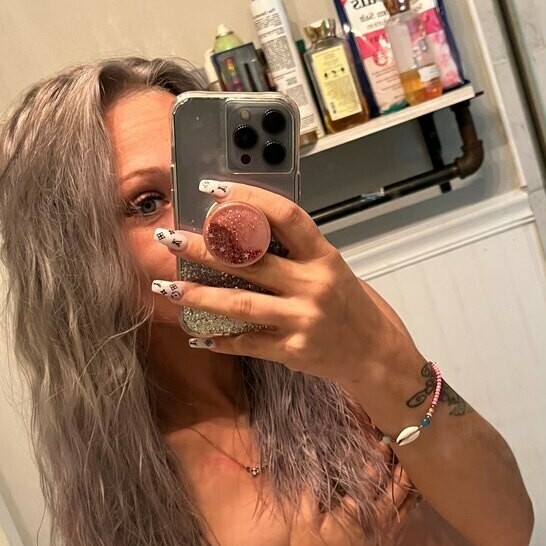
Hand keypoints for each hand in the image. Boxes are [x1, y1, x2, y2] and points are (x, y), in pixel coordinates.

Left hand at [152, 179, 395, 385]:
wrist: (377, 355)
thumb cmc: (352, 306)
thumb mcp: (333, 269)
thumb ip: (297, 253)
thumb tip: (245, 231)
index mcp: (324, 257)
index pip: (286, 217)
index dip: (248, 200)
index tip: (213, 190)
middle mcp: (313, 285)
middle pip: (250, 261)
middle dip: (204, 249)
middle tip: (170, 238)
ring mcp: (302, 320)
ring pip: (240, 304)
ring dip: (199, 296)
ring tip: (168, 288)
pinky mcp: (293, 350)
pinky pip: (248, 343)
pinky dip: (220, 339)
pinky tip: (198, 335)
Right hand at [288, 450, 422, 545]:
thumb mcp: (302, 526)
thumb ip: (308, 496)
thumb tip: (312, 469)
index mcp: (354, 512)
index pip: (371, 480)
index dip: (379, 461)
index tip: (385, 444)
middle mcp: (376, 523)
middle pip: (395, 491)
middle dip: (402, 470)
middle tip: (408, 453)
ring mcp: (385, 540)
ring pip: (405, 509)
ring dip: (410, 489)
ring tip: (418, 472)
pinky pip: (404, 528)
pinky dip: (409, 513)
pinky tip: (412, 505)